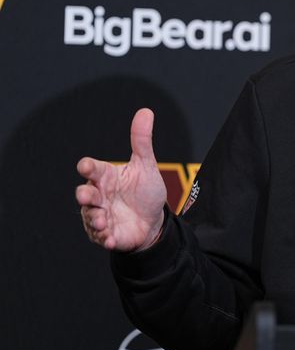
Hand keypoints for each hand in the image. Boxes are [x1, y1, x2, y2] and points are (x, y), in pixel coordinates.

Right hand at [75, 108, 166, 251]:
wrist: (154, 220)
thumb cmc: (145, 191)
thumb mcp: (146, 165)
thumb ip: (141, 141)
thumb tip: (146, 111)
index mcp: (106, 177)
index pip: (93, 170)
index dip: (88, 167)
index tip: (86, 166)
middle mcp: (99, 196)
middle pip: (86, 194)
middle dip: (85, 195)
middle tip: (86, 195)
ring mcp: (101, 216)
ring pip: (91, 217)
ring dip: (94, 218)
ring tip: (102, 220)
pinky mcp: (107, 235)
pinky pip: (101, 237)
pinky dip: (104, 238)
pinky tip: (110, 238)